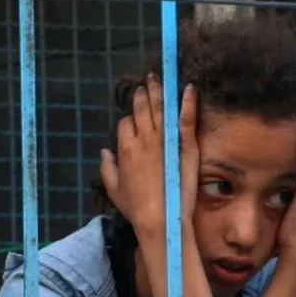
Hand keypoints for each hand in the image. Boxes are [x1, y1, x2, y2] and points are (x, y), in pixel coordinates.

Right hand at [99, 75, 200, 239]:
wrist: (161, 217)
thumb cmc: (135, 208)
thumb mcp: (114, 189)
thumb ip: (107, 168)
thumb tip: (104, 152)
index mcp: (125, 148)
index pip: (126, 123)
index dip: (130, 120)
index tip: (134, 119)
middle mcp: (144, 138)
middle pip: (142, 109)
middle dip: (143, 94)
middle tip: (147, 82)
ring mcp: (165, 139)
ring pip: (160, 108)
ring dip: (159, 92)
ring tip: (158, 79)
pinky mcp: (185, 144)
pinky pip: (186, 118)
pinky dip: (188, 102)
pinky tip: (190, 88)